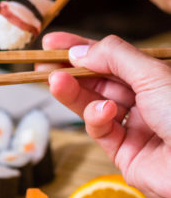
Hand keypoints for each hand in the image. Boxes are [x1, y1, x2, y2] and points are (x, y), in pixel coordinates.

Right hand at [42, 32, 170, 197]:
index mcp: (156, 78)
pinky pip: (101, 131)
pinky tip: (102, 112)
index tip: (52, 44)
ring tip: (54, 81)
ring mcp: (134, 127)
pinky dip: (96, 119)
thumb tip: (80, 50)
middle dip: (70, 71)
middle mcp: (146, 101)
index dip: (82, 48)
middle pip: (98, 81)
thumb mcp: (152, 74)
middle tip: (41, 64)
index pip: (112, 58)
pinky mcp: (124, 153)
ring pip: (94, 105)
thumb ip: (113, 57)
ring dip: (73, 92)